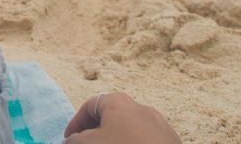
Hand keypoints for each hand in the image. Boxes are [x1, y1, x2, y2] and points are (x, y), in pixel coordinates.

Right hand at [63, 92, 180, 142]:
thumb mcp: (87, 143)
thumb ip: (74, 139)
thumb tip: (72, 140)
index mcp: (118, 102)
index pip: (89, 107)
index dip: (75, 123)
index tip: (68, 139)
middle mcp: (141, 108)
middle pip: (111, 118)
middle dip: (96, 132)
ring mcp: (160, 126)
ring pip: (130, 130)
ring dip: (116, 139)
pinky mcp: (172, 142)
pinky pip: (145, 140)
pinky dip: (134, 143)